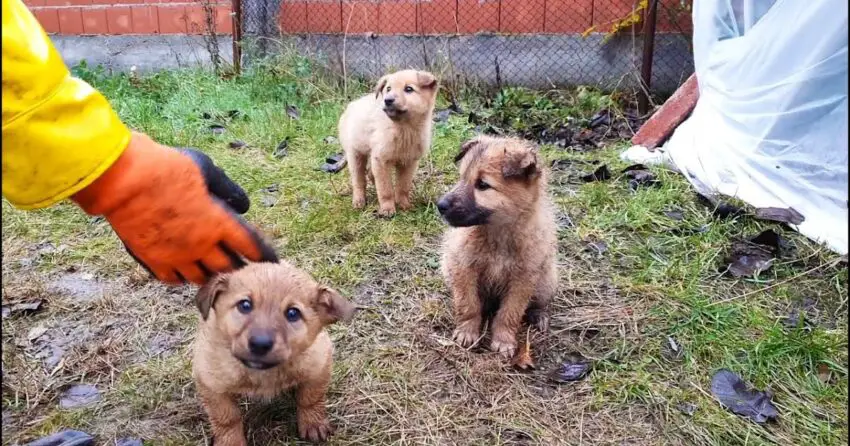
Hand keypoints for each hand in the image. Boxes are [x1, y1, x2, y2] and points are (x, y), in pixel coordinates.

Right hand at [72, 132, 277, 284]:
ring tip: (215, 270)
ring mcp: (176, 255)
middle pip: (228, 266)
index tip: (272, 259)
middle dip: (239, 266)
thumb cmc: (166, 168)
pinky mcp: (152, 259)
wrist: (123, 180)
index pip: (250, 245)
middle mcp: (201, 245)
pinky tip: (185, 271)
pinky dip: (182, 277)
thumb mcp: (205, 170)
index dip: (263, 253)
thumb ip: (227, 190)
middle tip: (244, 266)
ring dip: (211, 274)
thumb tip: (244, 205)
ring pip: (202, 277)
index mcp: (218, 222)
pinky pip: (173, 278)